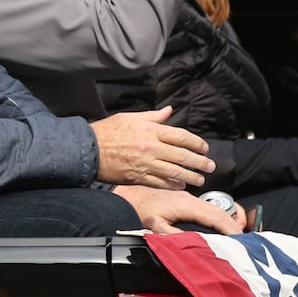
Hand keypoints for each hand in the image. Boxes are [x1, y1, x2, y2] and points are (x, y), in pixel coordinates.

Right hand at [90, 107, 214, 189]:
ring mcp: (145, 164)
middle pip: (182, 156)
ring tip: (200, 179)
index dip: (196, 143)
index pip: (181, 137)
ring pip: (174, 171)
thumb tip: (169, 111)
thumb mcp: (130, 118)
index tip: (204, 148)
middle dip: (199, 162)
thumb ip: (153, 116)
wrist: (87, 149)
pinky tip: (180, 185)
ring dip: (190, 176)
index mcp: (150, 131)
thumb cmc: (107, 131)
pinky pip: (160, 182)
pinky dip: (172, 185)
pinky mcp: (137, 177)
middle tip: (210, 166)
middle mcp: (151, 147)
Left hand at [113, 186, 243, 235]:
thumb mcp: (154, 226)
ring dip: (229, 221)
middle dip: (236, 225)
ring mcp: (188, 198)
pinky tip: (220, 227)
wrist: (127, 196)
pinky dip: (219, 218)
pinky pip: (208, 208)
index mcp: (186, 204)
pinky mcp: (184, 200)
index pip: (216, 216)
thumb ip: (174, 235)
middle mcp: (190, 199)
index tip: (241, 239)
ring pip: (216, 208)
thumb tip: (193, 243)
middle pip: (221, 211)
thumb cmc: (138, 209)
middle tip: (245, 240)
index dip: (231, 228)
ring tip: (237, 235)